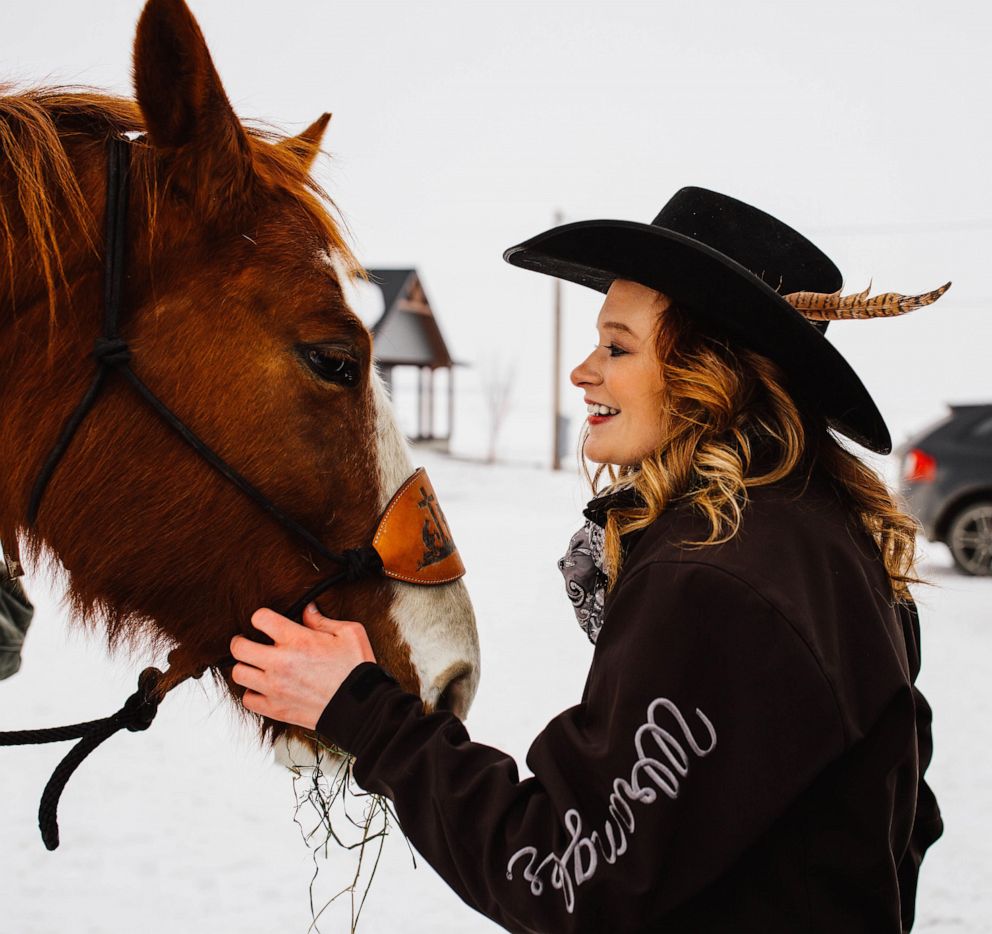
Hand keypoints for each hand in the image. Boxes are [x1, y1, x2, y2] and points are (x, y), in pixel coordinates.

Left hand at [230, 603, 375, 728]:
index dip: (261, 617)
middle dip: (242, 641)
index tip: (266, 622)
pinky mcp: (275, 709)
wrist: (360, 707)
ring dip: (246, 667)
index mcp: (297, 640)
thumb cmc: (356, 670)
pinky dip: (252, 692)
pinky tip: (264, 687)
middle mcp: (280, 663)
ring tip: (256, 665)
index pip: (260, 618)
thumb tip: (308, 610)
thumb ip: (323, 620)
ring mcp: (275, 687)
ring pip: (239, 673)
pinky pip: (248, 699)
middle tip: (249, 642)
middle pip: (239, 647)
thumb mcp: (349, 633)